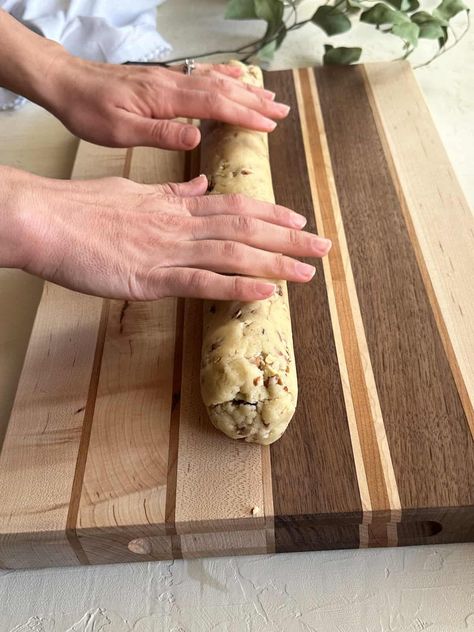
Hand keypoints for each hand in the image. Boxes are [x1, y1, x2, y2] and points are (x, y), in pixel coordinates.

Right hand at [3, 168, 330, 301]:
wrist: (45, 220)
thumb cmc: (83, 209)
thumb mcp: (133, 193)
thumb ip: (171, 195)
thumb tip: (201, 187)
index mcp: (176, 207)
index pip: (235, 206)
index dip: (271, 213)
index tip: (299, 220)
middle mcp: (180, 226)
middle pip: (245, 229)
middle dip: (288, 239)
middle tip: (324, 247)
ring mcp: (168, 251)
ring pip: (232, 255)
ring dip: (274, 263)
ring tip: (307, 272)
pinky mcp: (151, 278)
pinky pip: (202, 283)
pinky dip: (236, 287)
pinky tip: (265, 293)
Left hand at [43, 55, 289, 149]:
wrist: (67, 83)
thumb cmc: (90, 111)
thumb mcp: (121, 131)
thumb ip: (160, 134)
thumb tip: (197, 137)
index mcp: (165, 98)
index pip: (214, 105)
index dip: (244, 115)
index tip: (269, 125)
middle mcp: (172, 83)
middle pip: (222, 90)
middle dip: (254, 101)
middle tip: (282, 111)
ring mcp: (169, 77)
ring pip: (215, 81)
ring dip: (245, 89)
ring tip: (269, 97)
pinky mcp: (162, 77)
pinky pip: (200, 74)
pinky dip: (223, 76)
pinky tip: (234, 77)